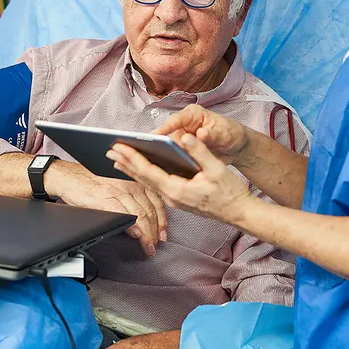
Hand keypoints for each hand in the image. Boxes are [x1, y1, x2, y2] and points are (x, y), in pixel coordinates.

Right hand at [47, 160, 167, 255]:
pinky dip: (132, 225)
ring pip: (140, 214)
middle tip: (155, 246)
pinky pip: (123, 213)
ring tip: (147, 246)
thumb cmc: (97, 188)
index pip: (157, 203)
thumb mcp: (121, 192)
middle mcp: (130, 186)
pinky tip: (136, 235)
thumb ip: (135, 204)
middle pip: (150, 211)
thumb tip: (147, 226)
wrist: (74, 180)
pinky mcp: (105, 199)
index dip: (163, 221)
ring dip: (147, 234)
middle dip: (155, 232)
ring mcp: (118, 192)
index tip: (163, 236)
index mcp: (136, 183)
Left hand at [108, 134, 253, 224]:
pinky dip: (144, 175)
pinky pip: (155, 186)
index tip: (120, 146)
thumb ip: (199, 152)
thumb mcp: (217, 169)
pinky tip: (139, 170)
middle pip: (143, 178)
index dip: (132, 157)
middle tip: (110, 150)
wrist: (239, 212)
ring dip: (132, 170)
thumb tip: (184, 136)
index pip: (148, 171)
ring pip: (147, 183)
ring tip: (118, 159)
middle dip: (126, 163)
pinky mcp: (178, 199)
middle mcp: (172, 197)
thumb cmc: (230, 192)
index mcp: (177, 189)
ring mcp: (174, 200)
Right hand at [153, 104, 248, 165]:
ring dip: (165, 157)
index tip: (154, 136)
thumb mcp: (225, 134)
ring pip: (168, 148)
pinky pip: (173, 157)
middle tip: (153, 157)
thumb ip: (213, 134)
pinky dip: (172, 164)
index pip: (175, 120)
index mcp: (193, 114)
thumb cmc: (232, 134)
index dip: (164, 128)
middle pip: (167, 135)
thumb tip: (201, 133)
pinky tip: (171, 173)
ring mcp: (182, 138)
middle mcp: (184, 125)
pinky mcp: (182, 150)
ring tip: (161, 168)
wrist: (236, 147)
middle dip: (161, 146)